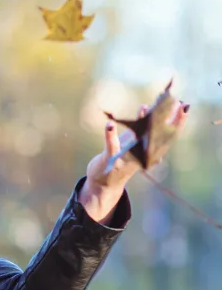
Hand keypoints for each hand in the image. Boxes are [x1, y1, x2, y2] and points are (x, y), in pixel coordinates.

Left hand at [80, 101, 189, 222]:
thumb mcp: (132, 143)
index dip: (177, 121)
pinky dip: (110, 134)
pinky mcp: (110, 158)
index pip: (166, 135)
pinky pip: (111, 145)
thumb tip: (148, 108)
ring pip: (136, 140)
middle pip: (156, 137)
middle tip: (176, 104)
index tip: (185, 107)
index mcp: (149, 151)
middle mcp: (141, 155)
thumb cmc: (120, 160)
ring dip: (139, 124)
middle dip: (166, 122)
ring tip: (144, 106)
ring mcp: (126, 158)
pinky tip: (109, 124)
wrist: (105, 184)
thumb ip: (139, 127)